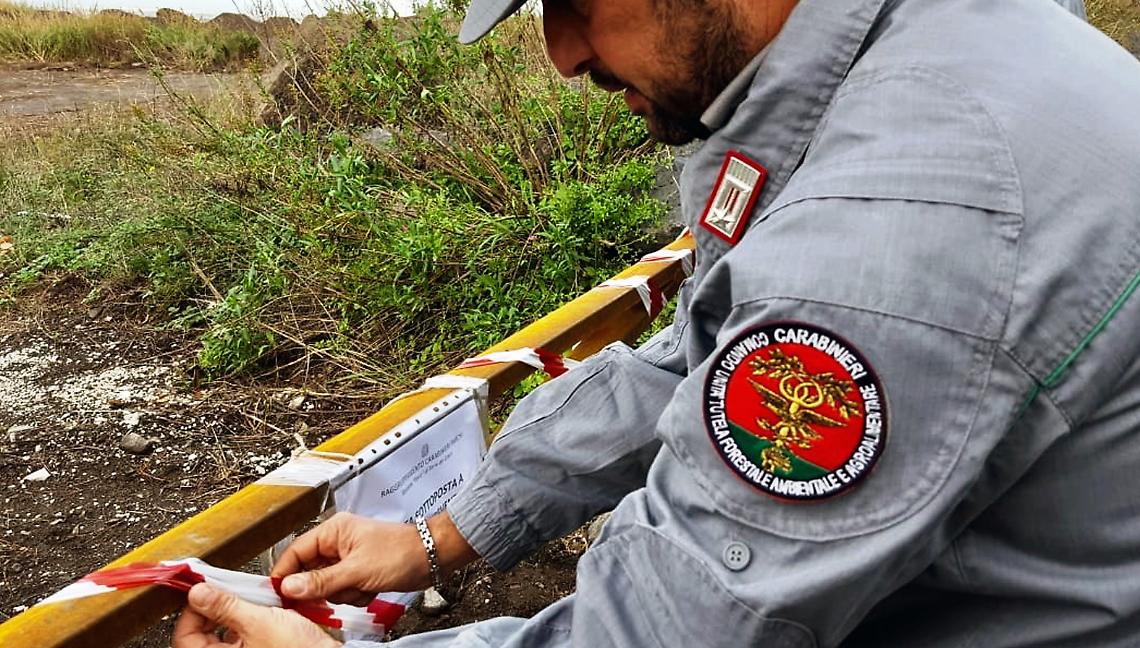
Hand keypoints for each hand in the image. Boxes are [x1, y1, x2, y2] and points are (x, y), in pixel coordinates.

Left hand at [173, 583, 339, 647]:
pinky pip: (246, 637)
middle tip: (226, 592)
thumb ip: (226, 606)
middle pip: (204, 635)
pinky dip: (253, 621)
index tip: (203, 591)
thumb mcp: (260, 622)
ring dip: (236, 613)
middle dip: (216, 609)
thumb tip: (198, 593)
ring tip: (252, 599)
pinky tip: (267, 611)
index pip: (185, 637)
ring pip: (226, 635)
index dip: (192, 610)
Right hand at [271, 511, 477, 604]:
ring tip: (362, 586)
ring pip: (326, 586)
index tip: (280, 594)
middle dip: (325, 588)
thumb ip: (321, 581)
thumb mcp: (357, 570)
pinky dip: (355, 596)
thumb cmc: (402, 551)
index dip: (286, 574)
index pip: (295, 552)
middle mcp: (338, 542)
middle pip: (309, 573)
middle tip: (339, 591)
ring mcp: (348, 558)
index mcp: (333, 531)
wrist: (433, 557)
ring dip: (344, 593)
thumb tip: (290, 587)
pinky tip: (370, 589)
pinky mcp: (359, 572)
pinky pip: (343, 591)